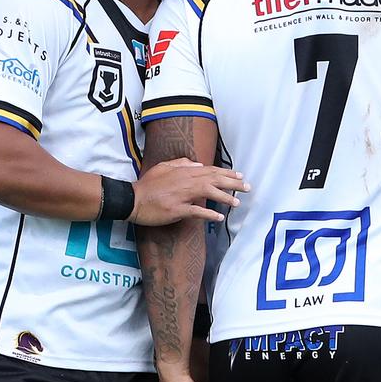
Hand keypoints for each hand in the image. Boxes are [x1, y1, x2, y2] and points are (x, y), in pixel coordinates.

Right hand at [131, 159, 247, 226]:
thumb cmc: (148, 184)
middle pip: (213, 180)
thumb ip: (181, 163)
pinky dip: (208, 214)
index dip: (226, 173)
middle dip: (232, 183)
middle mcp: (185, 181)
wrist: (132, 199)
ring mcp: (181, 196)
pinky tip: (218, 218)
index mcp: (183, 171)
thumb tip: (197, 163)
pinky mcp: (177, 210)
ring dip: (224, 198)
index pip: (210, 170)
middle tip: (247, 187)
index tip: (240, 176)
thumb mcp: (163, 167)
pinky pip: (196, 211)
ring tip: (237, 203)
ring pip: (208, 193)